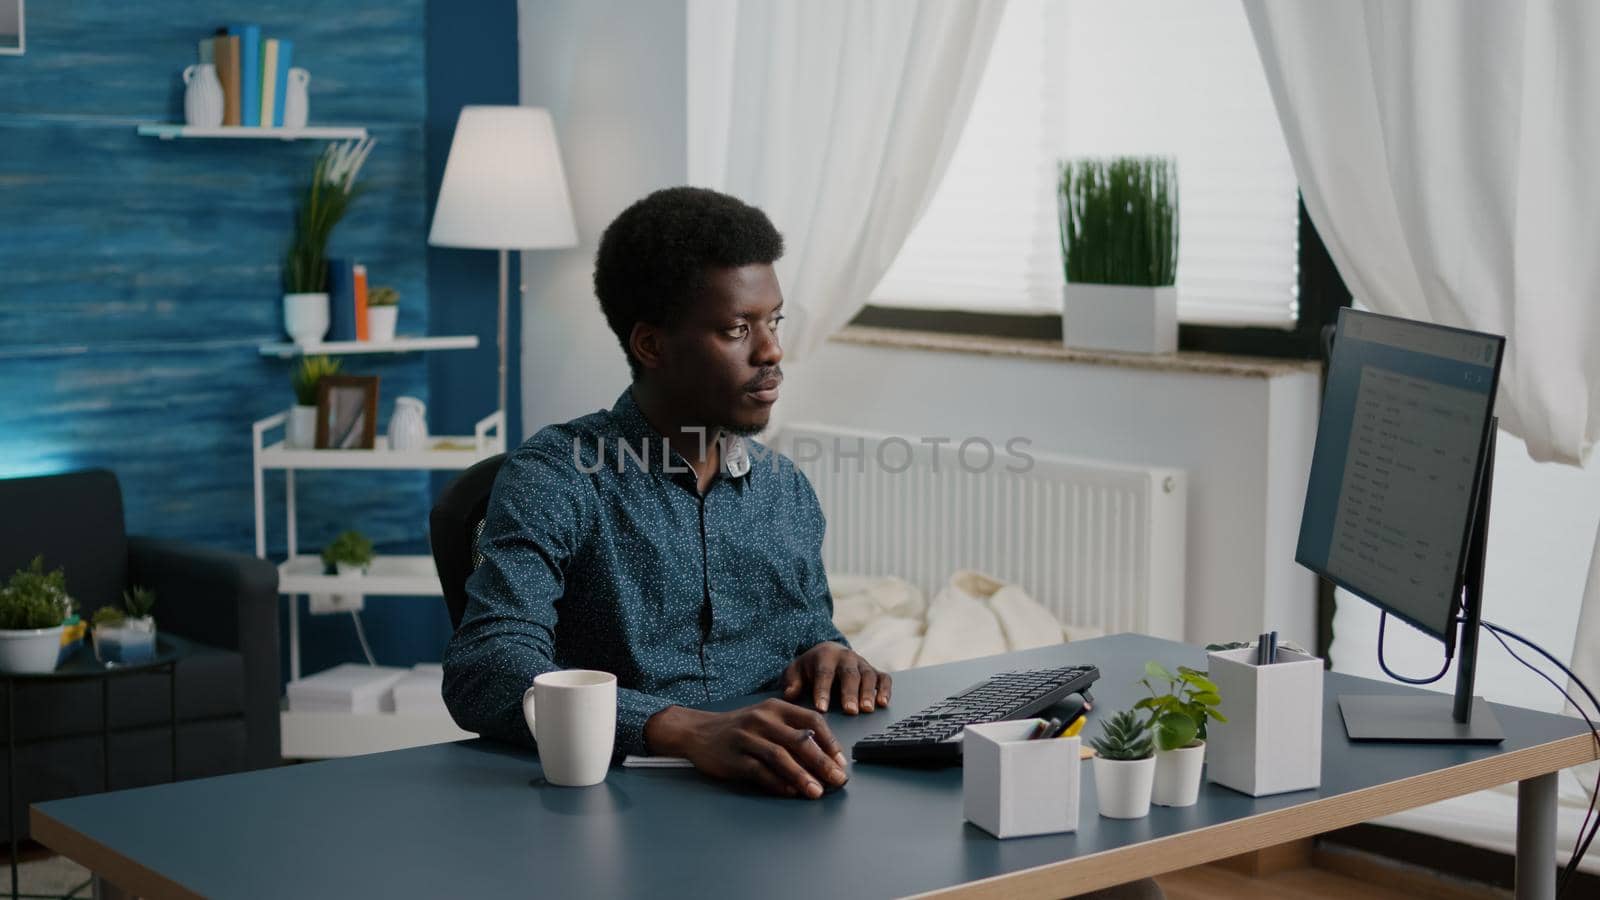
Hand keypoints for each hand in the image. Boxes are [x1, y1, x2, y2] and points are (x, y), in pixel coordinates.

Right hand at [643, 700, 848, 798]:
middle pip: (799, 740)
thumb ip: (792, 732)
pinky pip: (759, 771)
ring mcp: (747, 738)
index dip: (830, 741)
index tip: (840, 761)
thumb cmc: (740, 728)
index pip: (812, 719)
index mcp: (776, 707)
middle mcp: (762, 719)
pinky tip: (790, 792)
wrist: (698, 731)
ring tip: (817, 791)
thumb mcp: (766, 719)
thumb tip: (824, 759)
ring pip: (780, 757)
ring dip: (802, 776)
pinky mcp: (734, 757)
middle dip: (822, 762)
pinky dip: (777, 783)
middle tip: (837, 780)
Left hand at [781, 641, 891, 714]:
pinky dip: (885, 690)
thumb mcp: (795, 671)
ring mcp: (862, 664)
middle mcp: (846, 657)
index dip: (823, 690)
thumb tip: (790, 694)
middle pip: (849, 674)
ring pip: (868, 676)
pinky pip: (884, 678)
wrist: (827, 654)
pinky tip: (883, 704)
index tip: (821, 708)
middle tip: (850, 711)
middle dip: (849, 693)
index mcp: (825, 656)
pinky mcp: (874, 671)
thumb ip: (791, 681)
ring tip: (866, 710)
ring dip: (868, 693)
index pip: (824, 673)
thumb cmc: (810, 668)